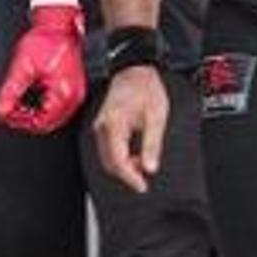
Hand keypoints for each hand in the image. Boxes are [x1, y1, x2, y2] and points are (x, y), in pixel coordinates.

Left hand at [0, 3, 86, 133]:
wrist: (58, 25)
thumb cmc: (46, 40)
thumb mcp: (22, 66)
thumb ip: (10, 92)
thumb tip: (0, 110)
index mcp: (64, 92)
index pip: (41, 122)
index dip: (21, 121)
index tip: (6, 114)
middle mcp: (74, 96)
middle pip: (48, 123)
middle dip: (27, 119)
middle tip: (10, 110)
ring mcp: (76, 92)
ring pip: (54, 117)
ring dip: (35, 114)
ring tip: (19, 104)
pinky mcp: (73, 87)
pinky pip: (59, 107)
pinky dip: (44, 107)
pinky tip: (31, 98)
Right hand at [92, 65, 168, 192]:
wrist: (135, 70)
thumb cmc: (146, 88)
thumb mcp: (156, 115)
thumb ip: (152, 143)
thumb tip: (150, 167)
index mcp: (114, 123)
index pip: (118, 160)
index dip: (130, 177)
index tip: (142, 186)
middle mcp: (102, 126)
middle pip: (110, 162)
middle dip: (127, 173)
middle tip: (145, 176)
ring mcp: (100, 126)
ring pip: (107, 158)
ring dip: (124, 166)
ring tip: (142, 163)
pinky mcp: (103, 126)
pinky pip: (108, 149)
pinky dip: (120, 158)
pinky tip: (134, 156)